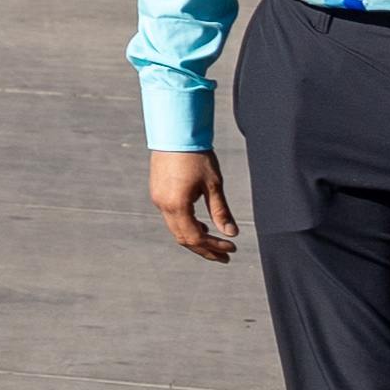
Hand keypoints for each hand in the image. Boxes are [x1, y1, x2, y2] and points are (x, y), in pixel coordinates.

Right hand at [151, 148, 237, 263]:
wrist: (174, 133)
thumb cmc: (196, 157)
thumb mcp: (213, 185)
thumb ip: (221, 211)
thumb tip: (231, 234)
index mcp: (177, 205)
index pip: (195, 237)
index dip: (213, 247)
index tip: (232, 248)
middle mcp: (163, 206)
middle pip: (183, 238)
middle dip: (204, 249)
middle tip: (225, 256)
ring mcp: (158, 199)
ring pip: (176, 229)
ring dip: (195, 239)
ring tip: (215, 244)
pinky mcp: (158, 192)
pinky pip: (171, 218)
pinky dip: (187, 226)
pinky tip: (201, 225)